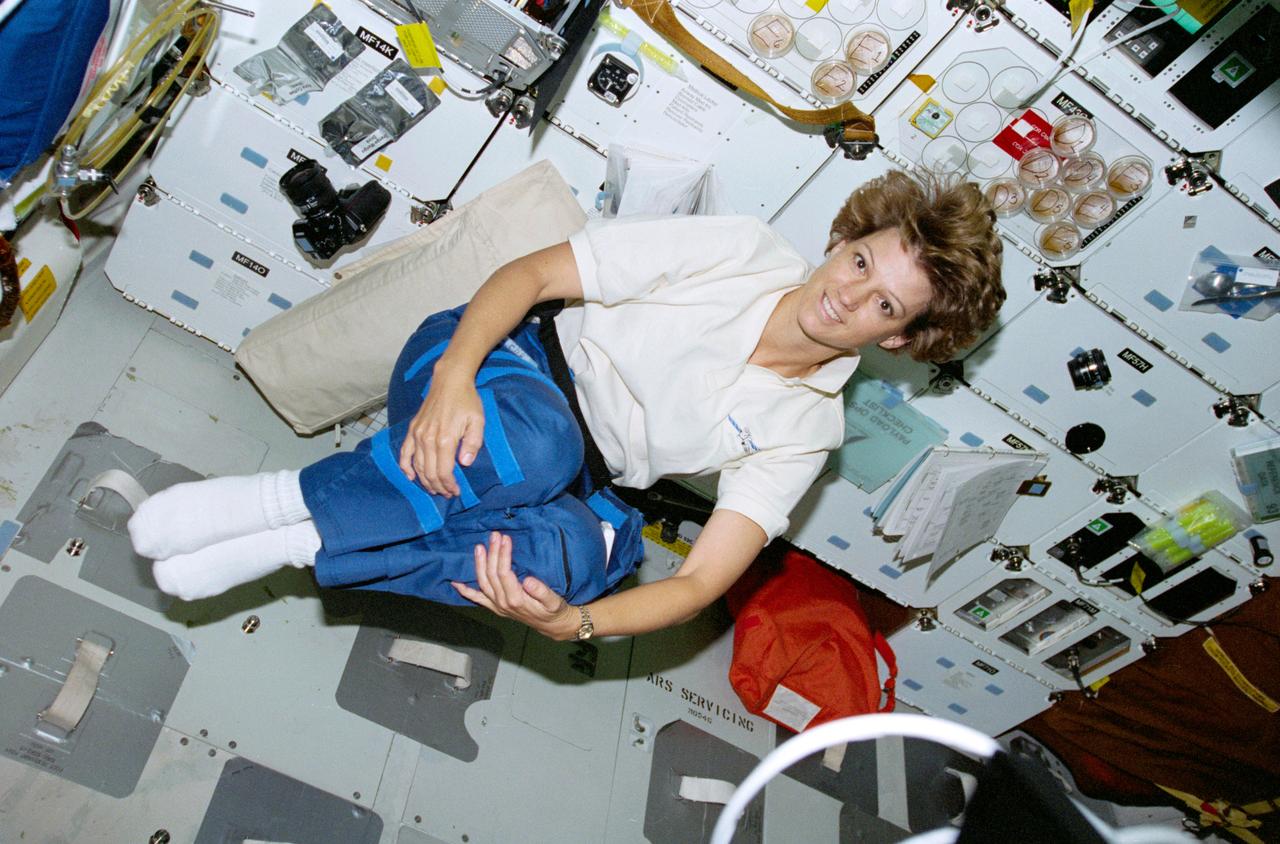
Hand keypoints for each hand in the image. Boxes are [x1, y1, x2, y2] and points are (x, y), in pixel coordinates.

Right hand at [399, 369, 484, 495]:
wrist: (449, 381)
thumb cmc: (467, 401)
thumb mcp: (477, 421)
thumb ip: (473, 443)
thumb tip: (465, 463)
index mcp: (445, 439)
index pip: (444, 472)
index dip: (449, 486)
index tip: (456, 492)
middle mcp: (428, 439)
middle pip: (430, 473)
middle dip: (439, 487)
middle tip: (447, 494)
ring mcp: (418, 434)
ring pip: (418, 466)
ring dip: (425, 481)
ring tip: (435, 489)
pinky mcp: (412, 429)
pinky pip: (405, 452)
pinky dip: (405, 467)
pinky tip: (410, 477)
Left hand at [452, 532, 578, 639]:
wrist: (550, 625)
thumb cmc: (553, 610)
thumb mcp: (554, 601)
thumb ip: (541, 591)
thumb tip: (528, 580)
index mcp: (516, 600)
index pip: (504, 573)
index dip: (503, 555)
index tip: (505, 539)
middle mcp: (502, 603)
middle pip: (491, 575)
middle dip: (492, 553)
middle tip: (494, 535)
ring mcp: (496, 606)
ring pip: (482, 583)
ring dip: (479, 564)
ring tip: (479, 546)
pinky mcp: (494, 607)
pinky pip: (476, 598)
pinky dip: (465, 591)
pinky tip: (455, 582)